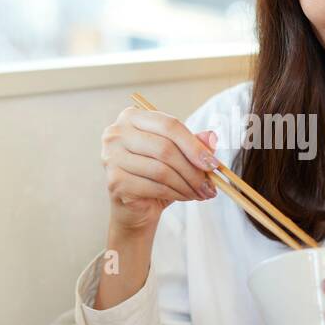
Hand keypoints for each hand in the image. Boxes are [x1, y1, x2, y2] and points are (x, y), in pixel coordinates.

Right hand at [100, 106, 219, 234]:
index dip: (194, 145)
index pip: (169, 124)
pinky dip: (176, 194)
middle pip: (165, 148)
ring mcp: (112, 157)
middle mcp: (116, 133)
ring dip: (187, 184)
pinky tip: (185, 197)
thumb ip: (194, 143)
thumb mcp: (178, 156)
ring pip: (161, 170)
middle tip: (210, 185)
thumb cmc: (156, 176)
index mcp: (132, 117)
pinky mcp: (115, 181)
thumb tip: (211, 137)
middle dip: (193, 169)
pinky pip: (155, 187)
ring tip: (200, 193)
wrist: (135, 208)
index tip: (213, 163)